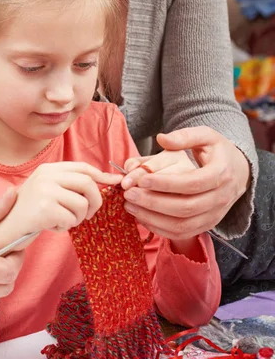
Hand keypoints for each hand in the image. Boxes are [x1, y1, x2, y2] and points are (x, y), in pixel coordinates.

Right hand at [0, 162, 121, 252]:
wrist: (3, 229)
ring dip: (78, 218)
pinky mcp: (45, 208)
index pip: (83, 167)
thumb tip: (105, 181)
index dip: (102, 175)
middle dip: (95, 201)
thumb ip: (69, 184)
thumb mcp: (47, 190)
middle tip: (88, 215)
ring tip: (62, 221)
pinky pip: (71, 219)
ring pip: (82, 204)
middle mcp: (47, 175)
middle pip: (88, 183)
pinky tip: (51, 226)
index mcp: (49, 169)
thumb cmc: (29, 212)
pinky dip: (65, 227)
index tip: (115, 182)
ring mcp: (45, 190)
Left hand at [121, 126, 250, 239]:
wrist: (239, 172)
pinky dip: (159, 228)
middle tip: (129, 193)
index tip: (142, 179)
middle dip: (153, 202)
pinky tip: (141, 215)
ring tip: (130, 205)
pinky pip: (181, 234)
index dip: (165, 184)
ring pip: (181, 225)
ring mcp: (214, 216)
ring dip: (153, 218)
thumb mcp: (207, 136)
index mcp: (220, 174)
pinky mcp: (206, 226)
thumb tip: (161, 138)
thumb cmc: (218, 152)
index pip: (191, 183)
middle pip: (185, 208)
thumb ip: (184, 135)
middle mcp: (220, 199)